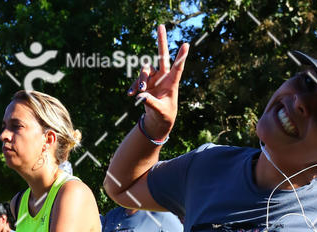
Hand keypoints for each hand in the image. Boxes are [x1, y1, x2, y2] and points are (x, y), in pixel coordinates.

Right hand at [127, 24, 188, 139]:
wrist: (158, 119)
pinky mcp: (145, 83)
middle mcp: (163, 77)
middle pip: (161, 56)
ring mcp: (153, 78)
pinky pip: (137, 81)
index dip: (181, 57)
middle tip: (160, 25)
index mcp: (172, 83)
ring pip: (145, 70)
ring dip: (141, 79)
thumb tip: (141, 96)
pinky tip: (130, 95)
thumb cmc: (164, 115)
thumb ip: (151, 103)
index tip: (186, 45)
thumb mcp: (160, 111)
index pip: (177, 68)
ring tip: (139, 91)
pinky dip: (133, 87)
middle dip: (161, 41)